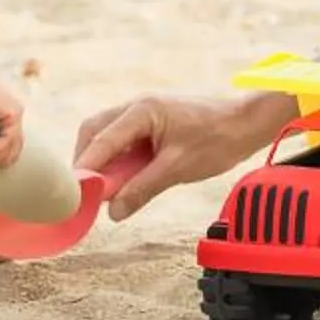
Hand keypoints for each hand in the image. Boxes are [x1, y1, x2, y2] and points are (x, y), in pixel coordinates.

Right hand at [72, 92, 281, 220]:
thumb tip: (113, 212)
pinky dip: (117, 161)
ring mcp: (143, 114)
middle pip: (94, 132)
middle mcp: (136, 107)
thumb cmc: (216, 140)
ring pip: (107, 136)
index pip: (100, 141)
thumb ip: (142, 189)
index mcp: (141, 111)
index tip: (72, 194)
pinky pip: (123, 141)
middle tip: (84, 193)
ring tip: (101, 191)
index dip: (84, 168)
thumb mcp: (177, 169)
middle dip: (87, 162)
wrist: (247, 124)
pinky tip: (121, 181)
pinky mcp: (151, 125)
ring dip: (101, 162)